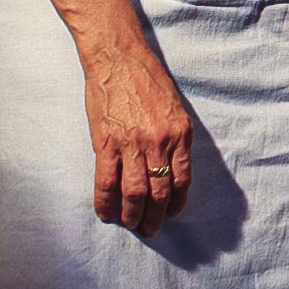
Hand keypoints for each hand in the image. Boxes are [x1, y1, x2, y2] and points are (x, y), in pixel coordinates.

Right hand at [82, 44, 192, 236]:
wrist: (119, 59)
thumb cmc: (147, 80)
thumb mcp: (174, 108)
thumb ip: (174, 137)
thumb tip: (170, 165)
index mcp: (179, 134)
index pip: (182, 179)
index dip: (176, 202)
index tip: (171, 213)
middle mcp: (159, 142)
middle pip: (159, 191)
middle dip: (155, 216)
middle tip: (150, 229)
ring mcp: (132, 144)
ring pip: (135, 192)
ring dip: (133, 215)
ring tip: (130, 225)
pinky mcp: (106, 143)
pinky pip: (106, 181)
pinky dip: (106, 202)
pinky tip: (106, 213)